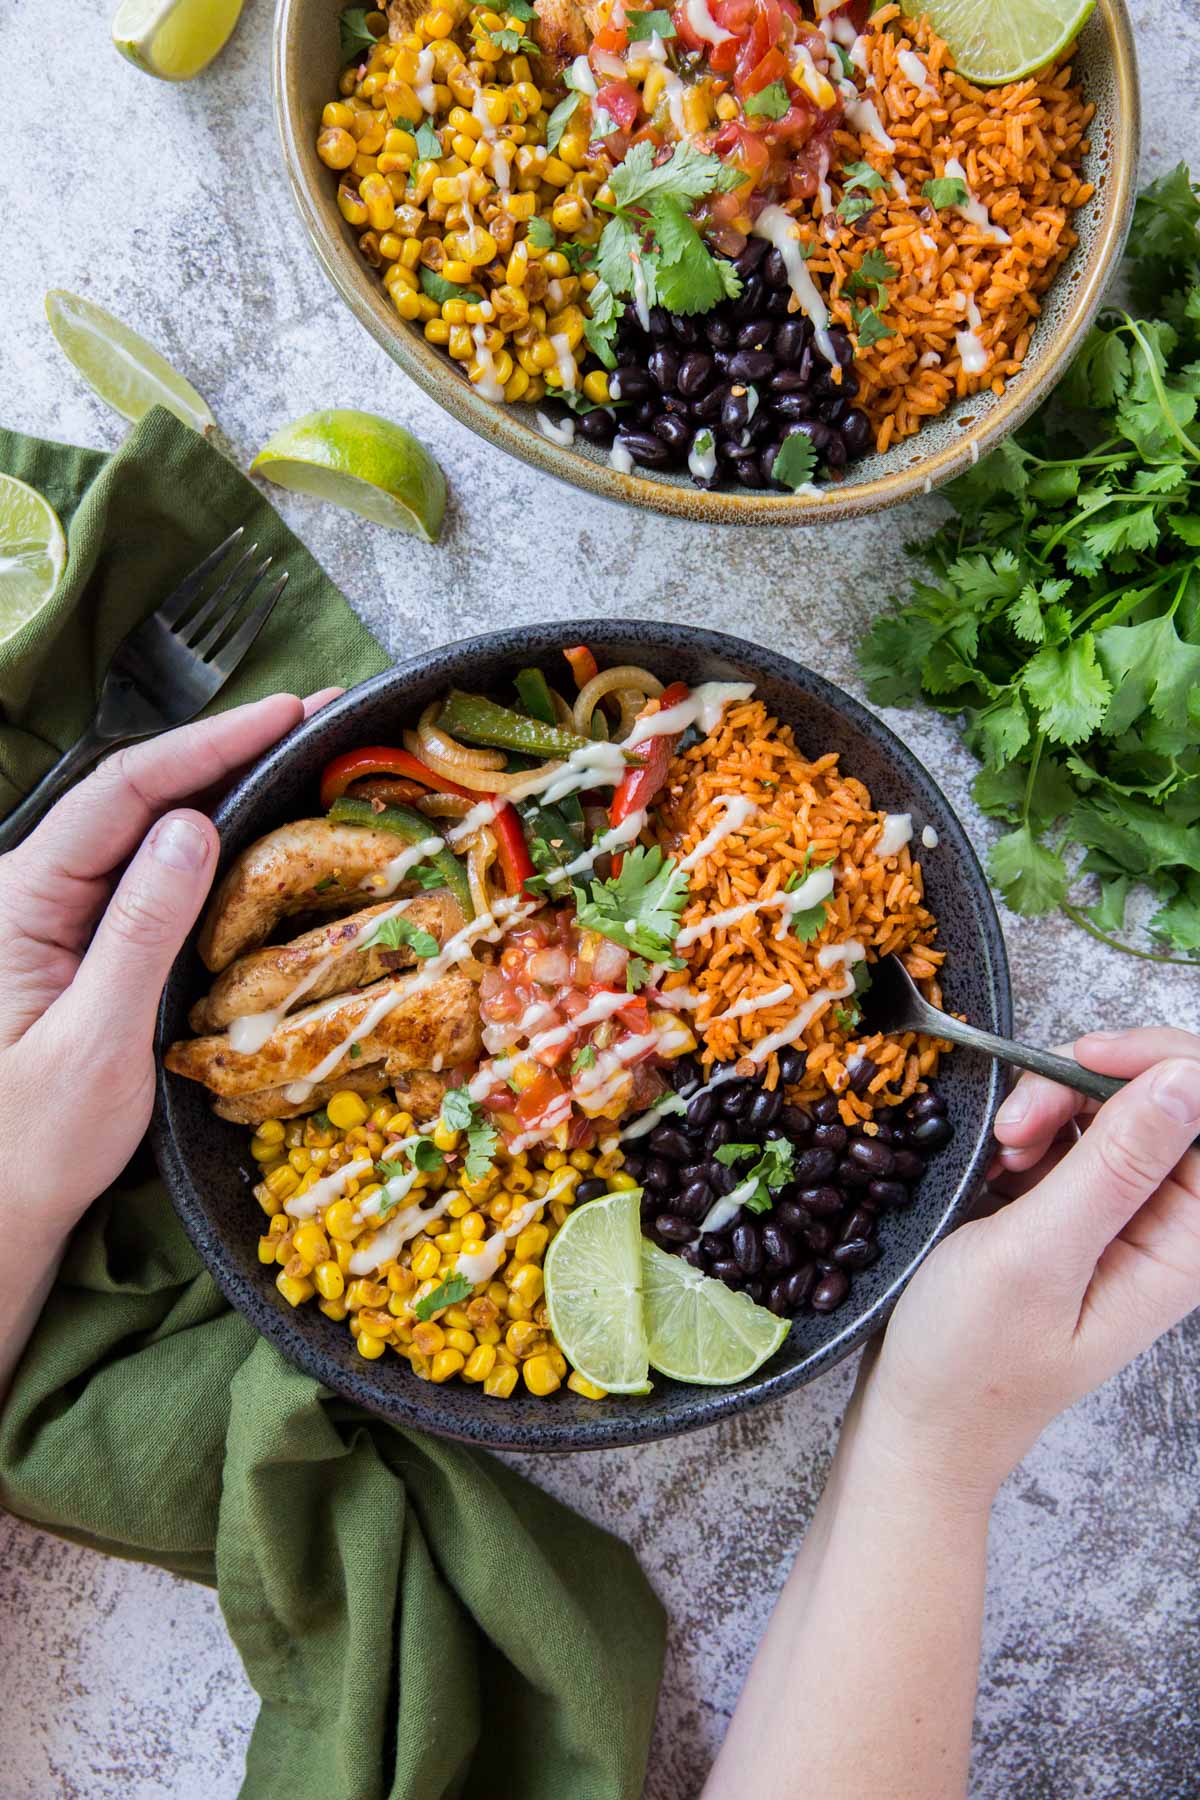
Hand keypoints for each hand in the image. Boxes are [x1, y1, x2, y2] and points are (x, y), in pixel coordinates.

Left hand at [0, 693, 338, 1245]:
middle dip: (223, 751)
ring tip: (297, 756)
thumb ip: (141, 930)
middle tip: (311, 718)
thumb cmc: (32, 1142)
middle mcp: (31, 892)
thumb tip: (195, 825)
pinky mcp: (81, 944)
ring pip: (143, 831)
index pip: (119, 794)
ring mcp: (56, 916)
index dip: (205, 744)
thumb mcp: (96, 1041)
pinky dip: (206, 846)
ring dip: (219, 789)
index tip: (281, 713)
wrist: (0, 1210)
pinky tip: (254, 831)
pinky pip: (145, 877)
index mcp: (17, 900)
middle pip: (133, 796)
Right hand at [855, 1029, 1199, 1506]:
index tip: (1083, 1060)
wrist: (920, 1419)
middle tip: (1019, 1122)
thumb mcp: (1039, 1256)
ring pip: (1109, 1104)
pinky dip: (1029, 1128)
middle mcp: (1163, 1226)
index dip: (1161, 1065)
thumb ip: (1114, 1166)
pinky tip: (995, 1160)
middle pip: (1161, 1099)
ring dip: (1051, 1105)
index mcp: (1183, 1246)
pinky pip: (1069, 1131)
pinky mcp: (1073, 1207)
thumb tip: (1184, 1081)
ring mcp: (1117, 1214)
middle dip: (1088, 1084)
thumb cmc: (974, 1362)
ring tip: (1000, 1150)